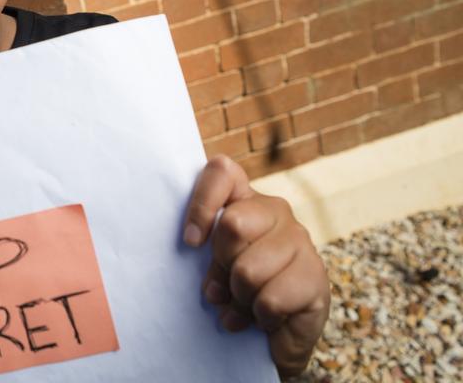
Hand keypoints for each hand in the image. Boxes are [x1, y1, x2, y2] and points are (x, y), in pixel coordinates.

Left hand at [183, 155, 329, 378]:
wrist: (277, 335)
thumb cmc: (237, 291)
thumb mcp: (215, 267)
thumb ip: (208, 258)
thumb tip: (213, 285)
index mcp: (244, 200)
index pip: (222, 172)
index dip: (201, 204)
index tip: (191, 242)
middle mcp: (275, 211)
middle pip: (232, 224)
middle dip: (221, 265)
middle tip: (224, 286)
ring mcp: (300, 239)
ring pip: (248, 270)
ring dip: (239, 300)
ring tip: (244, 306)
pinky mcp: (317, 275)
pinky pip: (270, 300)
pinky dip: (261, 317)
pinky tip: (266, 318)